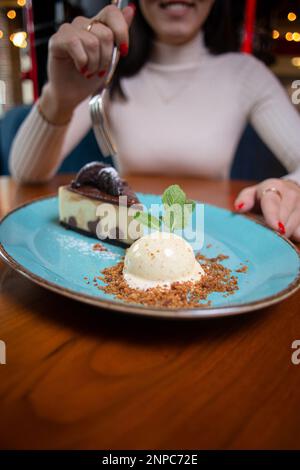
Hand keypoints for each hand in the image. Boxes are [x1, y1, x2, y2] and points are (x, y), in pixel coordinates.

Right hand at [39, 3, 135, 123]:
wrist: (73, 94)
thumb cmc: (91, 77)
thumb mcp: (112, 57)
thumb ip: (120, 34)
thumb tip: (130, 10)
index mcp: (98, 25)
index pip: (112, 12)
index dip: (121, 31)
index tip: (123, 51)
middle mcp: (83, 24)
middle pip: (105, 34)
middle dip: (106, 58)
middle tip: (99, 69)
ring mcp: (68, 30)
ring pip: (92, 42)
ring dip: (94, 64)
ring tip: (89, 71)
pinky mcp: (57, 40)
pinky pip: (74, 44)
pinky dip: (82, 62)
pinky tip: (80, 68)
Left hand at [234, 178, 299, 241]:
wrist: (288, 190)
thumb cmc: (264, 196)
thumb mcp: (251, 194)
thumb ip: (244, 199)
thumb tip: (239, 207)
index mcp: (273, 187)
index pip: (272, 203)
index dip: (273, 215)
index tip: (275, 227)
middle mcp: (291, 194)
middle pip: (284, 220)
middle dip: (274, 231)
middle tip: (267, 231)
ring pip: (295, 228)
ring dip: (284, 234)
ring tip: (276, 229)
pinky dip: (295, 235)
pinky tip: (290, 230)